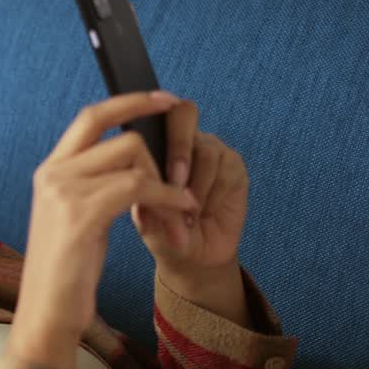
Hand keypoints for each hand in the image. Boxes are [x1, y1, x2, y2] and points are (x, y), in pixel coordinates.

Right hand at [11, 92, 198, 368]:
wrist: (46, 313)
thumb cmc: (66, 272)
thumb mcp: (77, 218)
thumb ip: (93, 184)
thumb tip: (132, 159)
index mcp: (50, 170)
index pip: (92, 117)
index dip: (130, 103)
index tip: (164, 100)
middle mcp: (52, 174)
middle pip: (120, 136)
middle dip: (161, 155)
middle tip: (182, 184)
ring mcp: (63, 193)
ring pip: (134, 159)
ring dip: (168, 185)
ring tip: (182, 213)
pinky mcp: (80, 215)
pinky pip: (138, 188)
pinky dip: (167, 199)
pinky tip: (179, 216)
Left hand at [131, 96, 248, 282]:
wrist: (190, 256)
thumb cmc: (159, 230)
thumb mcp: (140, 211)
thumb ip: (137, 188)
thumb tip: (135, 171)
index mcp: (154, 142)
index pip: (152, 112)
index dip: (150, 115)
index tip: (141, 138)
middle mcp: (184, 139)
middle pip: (184, 114)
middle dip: (178, 147)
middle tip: (174, 179)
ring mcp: (211, 150)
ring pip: (205, 150)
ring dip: (194, 185)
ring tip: (186, 214)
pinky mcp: (233, 166)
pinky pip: (224, 170)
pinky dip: (210, 194)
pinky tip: (202, 213)